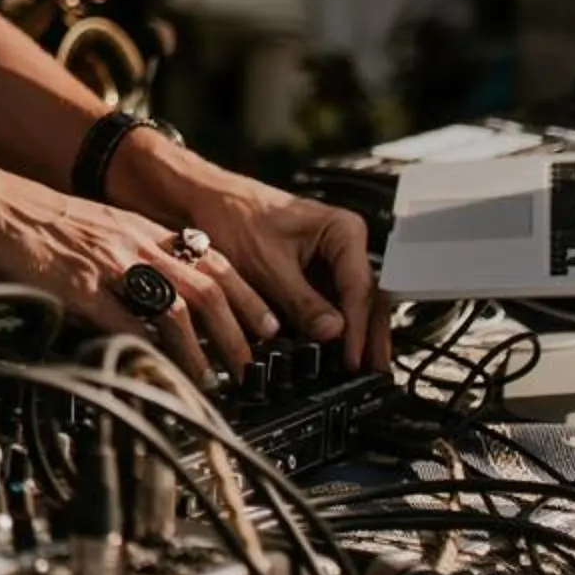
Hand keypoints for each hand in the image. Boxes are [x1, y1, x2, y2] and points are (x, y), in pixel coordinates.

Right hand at [0, 170, 280, 382]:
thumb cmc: (39, 217)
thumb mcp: (101, 226)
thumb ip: (133, 252)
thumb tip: (160, 290)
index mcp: (143, 229)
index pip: (214, 261)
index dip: (247, 296)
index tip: (266, 325)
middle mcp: (136, 244)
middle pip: (208, 288)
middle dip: (237, 332)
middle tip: (250, 365)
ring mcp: (111, 266)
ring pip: (178, 308)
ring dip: (203, 350)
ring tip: (213, 380)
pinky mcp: (82, 287)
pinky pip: (126, 323)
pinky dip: (150, 350)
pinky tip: (161, 370)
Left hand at [110, 134, 391, 370]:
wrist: (202, 201)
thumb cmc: (232, 216)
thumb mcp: (267, 265)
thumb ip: (302, 301)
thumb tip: (333, 334)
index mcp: (343, 230)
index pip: (360, 288)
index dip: (357, 328)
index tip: (352, 358)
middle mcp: (344, 244)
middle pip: (366, 299)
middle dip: (370, 338)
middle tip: (372, 373)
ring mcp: (330, 261)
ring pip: (351, 306)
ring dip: (354, 337)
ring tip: (358, 371)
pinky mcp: (313, 275)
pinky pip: (329, 305)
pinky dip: (331, 330)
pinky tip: (332, 354)